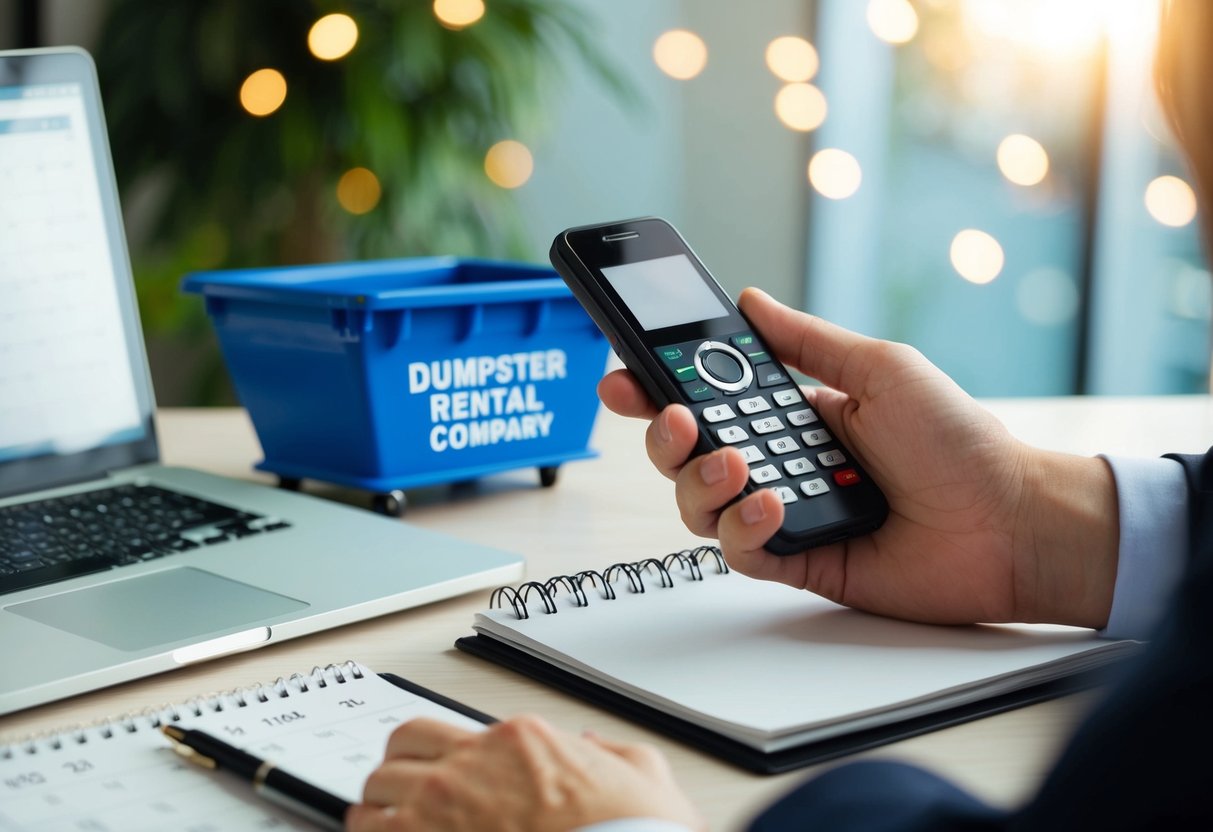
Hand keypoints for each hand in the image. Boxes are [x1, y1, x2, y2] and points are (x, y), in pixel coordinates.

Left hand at [346, 716, 704, 831]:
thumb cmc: (633, 829)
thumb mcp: (643, 773)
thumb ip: (612, 752)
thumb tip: (593, 744)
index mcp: (520, 739)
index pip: (449, 728)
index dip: (436, 755)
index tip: (438, 774)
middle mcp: (472, 763)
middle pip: (399, 750)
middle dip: (397, 773)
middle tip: (400, 794)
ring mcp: (443, 808)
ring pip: (375, 792)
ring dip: (376, 810)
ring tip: (383, 826)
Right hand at [599, 288, 1117, 628]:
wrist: (1009, 520)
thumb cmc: (958, 440)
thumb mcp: (879, 369)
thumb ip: (806, 341)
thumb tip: (750, 301)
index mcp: (793, 413)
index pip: (706, 398)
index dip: (656, 388)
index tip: (622, 374)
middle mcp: (779, 462)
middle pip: (686, 453)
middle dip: (663, 435)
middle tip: (675, 419)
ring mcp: (785, 515)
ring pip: (699, 504)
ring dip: (700, 481)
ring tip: (738, 463)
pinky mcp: (798, 561)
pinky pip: (739, 550)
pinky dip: (742, 527)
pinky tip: (772, 505)